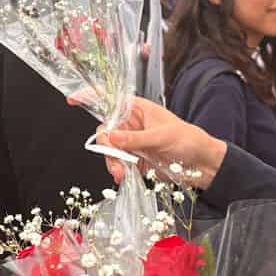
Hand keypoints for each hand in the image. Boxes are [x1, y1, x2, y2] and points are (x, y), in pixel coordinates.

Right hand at [75, 96, 227, 187]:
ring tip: (122, 175)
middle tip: (116, 162)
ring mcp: (132, 143)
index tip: (72, 99)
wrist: (203, 165)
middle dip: (106, 148)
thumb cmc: (188, 140)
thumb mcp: (162, 137)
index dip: (91, 97)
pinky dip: (119, 172)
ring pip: (110, 151)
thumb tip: (110, 137)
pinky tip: (125, 178)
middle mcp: (132, 124)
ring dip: (112, 163)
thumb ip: (135, 139)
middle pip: (105, 131)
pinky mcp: (136, 160)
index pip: (111, 99)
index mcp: (139, 109)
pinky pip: (119, 164)